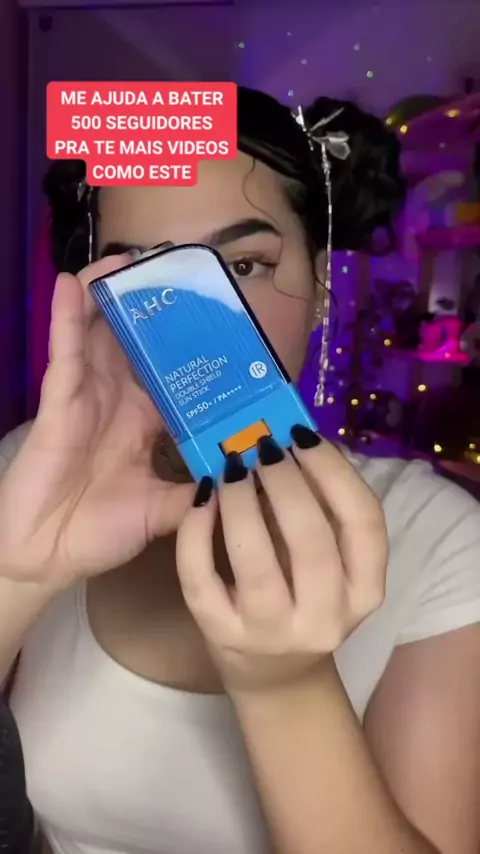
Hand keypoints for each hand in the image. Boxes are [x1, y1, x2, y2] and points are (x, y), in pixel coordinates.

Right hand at [0, 256, 193, 589]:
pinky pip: (63, 353)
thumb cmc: (101, 533)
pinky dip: (68, 317)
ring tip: (130, 260)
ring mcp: (86, 397)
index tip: (219, 315)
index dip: (191, 343)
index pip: (172, 371)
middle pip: (135, 340)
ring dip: (110, 294)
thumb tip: (249, 476)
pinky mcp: (58, 402)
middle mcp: (118, 400)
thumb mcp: (166, 511)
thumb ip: (203, 491)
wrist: (47, 558)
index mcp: (144, 420)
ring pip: (98, 333)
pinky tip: (74, 283)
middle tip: (176, 269)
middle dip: (152, 305)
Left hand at [176, 429, 386, 693]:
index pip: (364, 522)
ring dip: (240, 502)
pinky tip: (199, 500)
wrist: (275, 674)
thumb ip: (320, 509)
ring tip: (230, 468)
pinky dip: (195, 533)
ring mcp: (271, 632)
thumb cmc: (306, 598)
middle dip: (284, 481)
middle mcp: (326, 617)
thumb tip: (291, 438)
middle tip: (261, 446)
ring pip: (255, 560)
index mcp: (364, 589)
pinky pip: (201, 578)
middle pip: (311, 539)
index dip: (334, 471)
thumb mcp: (331, 561)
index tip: (303, 434)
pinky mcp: (222, 634)